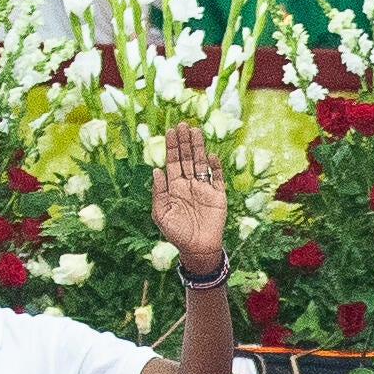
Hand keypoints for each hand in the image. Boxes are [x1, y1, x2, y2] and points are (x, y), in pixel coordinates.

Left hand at [153, 127, 231, 274]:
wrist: (197, 249)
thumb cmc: (177, 234)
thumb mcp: (161, 215)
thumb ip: (158, 193)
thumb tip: (156, 170)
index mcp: (174, 187)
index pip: (172, 162)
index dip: (171, 147)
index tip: (171, 131)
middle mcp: (189, 184)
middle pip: (186, 158)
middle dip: (184, 142)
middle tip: (183, 124)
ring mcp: (204, 188)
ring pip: (201, 163)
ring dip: (198, 147)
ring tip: (196, 131)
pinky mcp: (218, 195)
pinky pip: (216, 177)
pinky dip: (214, 166)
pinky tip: (210, 155)